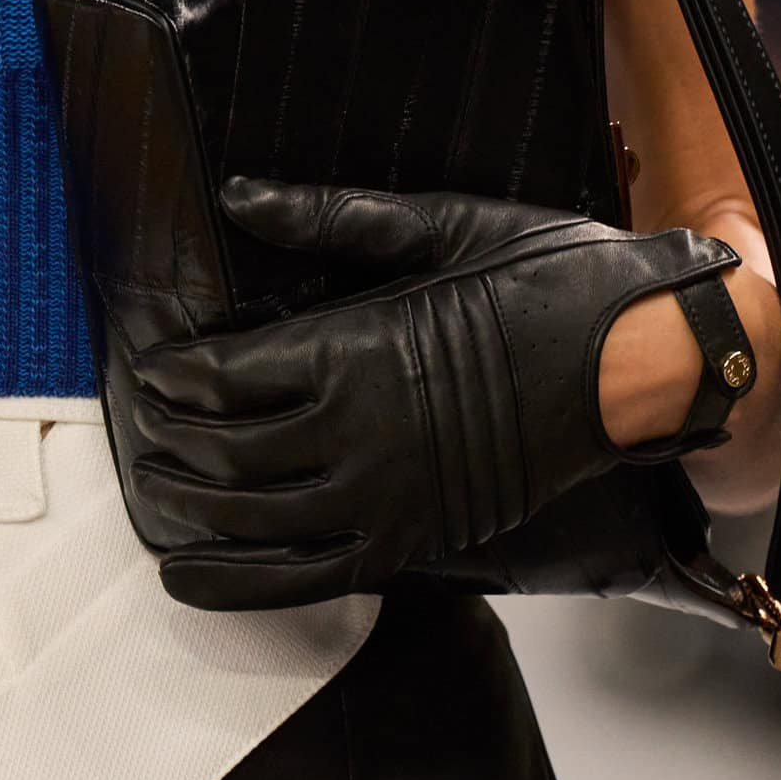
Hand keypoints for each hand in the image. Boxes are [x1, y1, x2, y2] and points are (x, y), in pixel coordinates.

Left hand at [129, 177, 750, 607]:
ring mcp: (388, 498)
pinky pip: (305, 579)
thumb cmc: (548, 279)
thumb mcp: (442, 225)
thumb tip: (239, 194)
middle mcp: (363, 433)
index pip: (226, 376)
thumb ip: (331, 217)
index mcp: (358, 349)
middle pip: (226, 454)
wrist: (642, 358)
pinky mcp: (415, 542)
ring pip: (253, 521)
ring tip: (151, 492)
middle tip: (138, 428)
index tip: (151, 368)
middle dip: (168, 443)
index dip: (173, 375)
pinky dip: (236, 585)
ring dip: (187, 509)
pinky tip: (185, 576)